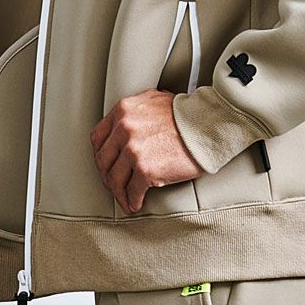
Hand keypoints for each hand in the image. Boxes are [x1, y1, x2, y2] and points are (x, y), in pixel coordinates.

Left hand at [89, 88, 203, 213]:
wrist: (207, 126)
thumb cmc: (186, 115)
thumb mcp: (154, 100)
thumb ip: (135, 111)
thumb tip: (125, 123)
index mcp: (123, 110)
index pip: (98, 137)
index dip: (100, 154)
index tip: (106, 164)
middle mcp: (124, 128)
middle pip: (103, 160)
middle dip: (107, 176)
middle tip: (114, 185)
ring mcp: (133, 149)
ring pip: (115, 179)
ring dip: (119, 193)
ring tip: (125, 199)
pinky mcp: (145, 169)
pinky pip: (132, 191)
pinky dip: (132, 200)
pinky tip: (136, 203)